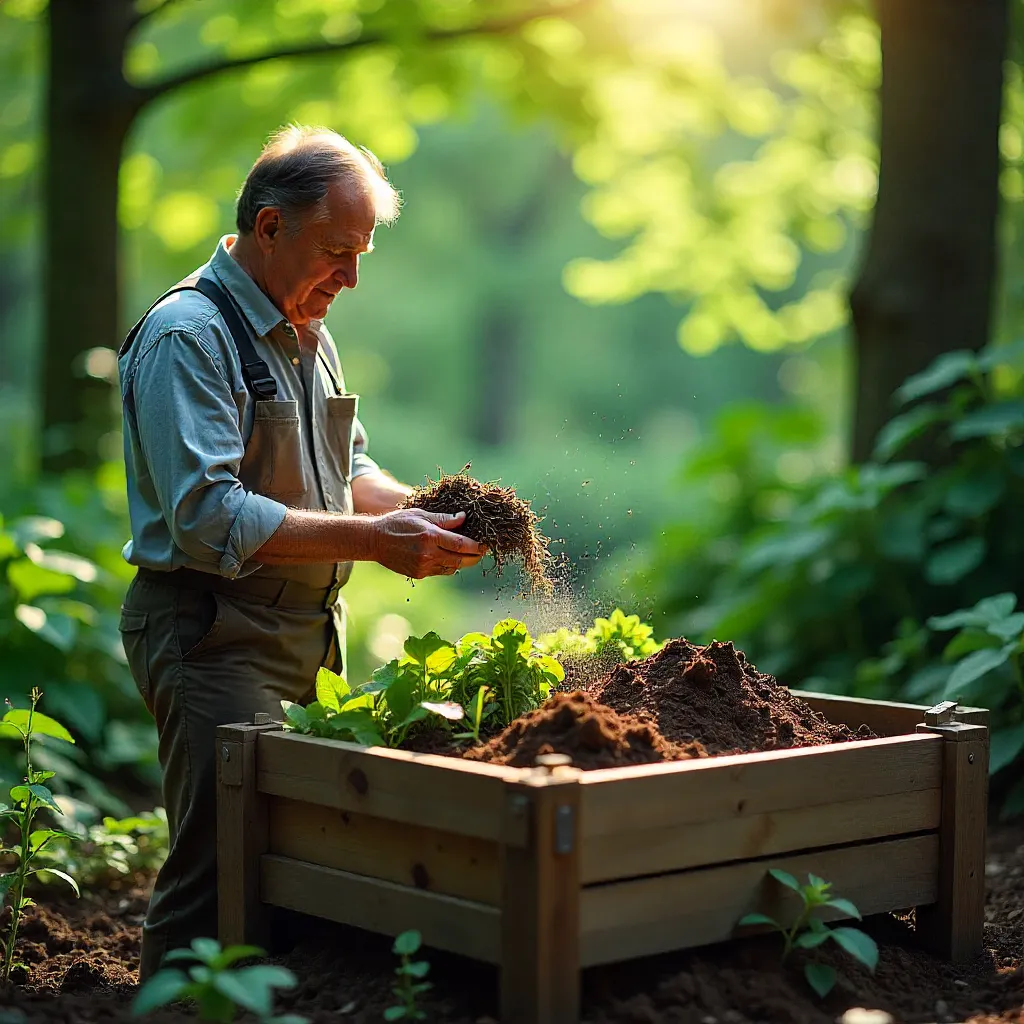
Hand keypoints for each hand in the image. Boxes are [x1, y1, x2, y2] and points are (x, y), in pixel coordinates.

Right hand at [371, 509, 486, 578]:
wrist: (375, 541)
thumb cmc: (398, 522)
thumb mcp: (421, 514)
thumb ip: (444, 519)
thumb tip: (463, 518)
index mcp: (430, 536)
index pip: (461, 544)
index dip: (476, 546)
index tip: (485, 544)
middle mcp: (428, 554)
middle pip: (460, 560)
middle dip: (474, 557)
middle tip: (481, 551)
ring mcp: (423, 567)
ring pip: (452, 568)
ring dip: (462, 562)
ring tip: (466, 552)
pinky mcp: (419, 574)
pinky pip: (440, 571)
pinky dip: (448, 565)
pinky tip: (448, 556)